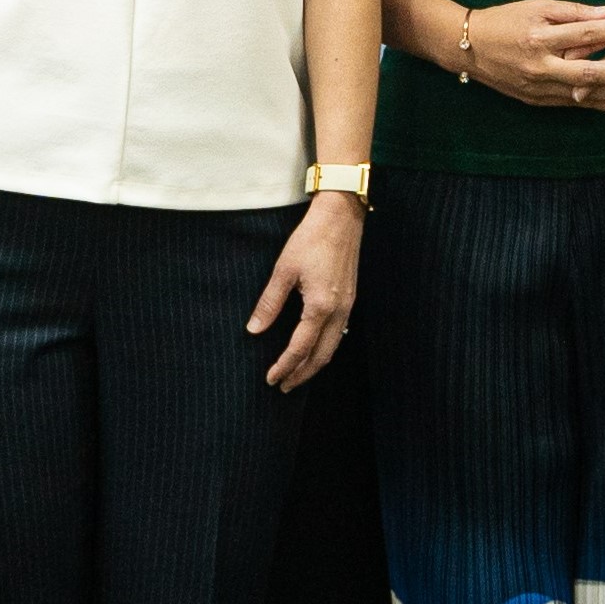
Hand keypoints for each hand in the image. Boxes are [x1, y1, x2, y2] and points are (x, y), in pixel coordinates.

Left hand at [250, 190, 361, 388]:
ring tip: (297, 373)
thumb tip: (254, 330)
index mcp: (320, 306)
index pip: (300, 348)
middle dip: (302, 374)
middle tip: (284, 386)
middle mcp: (338, 311)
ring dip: (315, 364)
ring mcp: (348, 305)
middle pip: (321, 356)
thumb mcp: (284, 270)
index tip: (270, 379)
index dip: (284, 366)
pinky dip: (325, 348)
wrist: (342, 217)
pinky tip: (314, 348)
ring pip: (333, 346)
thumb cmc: (311, 239)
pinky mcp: (350, 298)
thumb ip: (269, 303)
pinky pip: (339, 333)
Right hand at [462, 0, 604, 113]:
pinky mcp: (533, 99)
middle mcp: (539, 65)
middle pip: (588, 70)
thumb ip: (574, 12)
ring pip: (582, 92)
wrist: (467, 48)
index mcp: (540, 37)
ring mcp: (536, 86)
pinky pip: (569, 103)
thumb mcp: (537, 7)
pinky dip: (593, 104)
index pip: (587, 33)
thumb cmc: (505, 20)